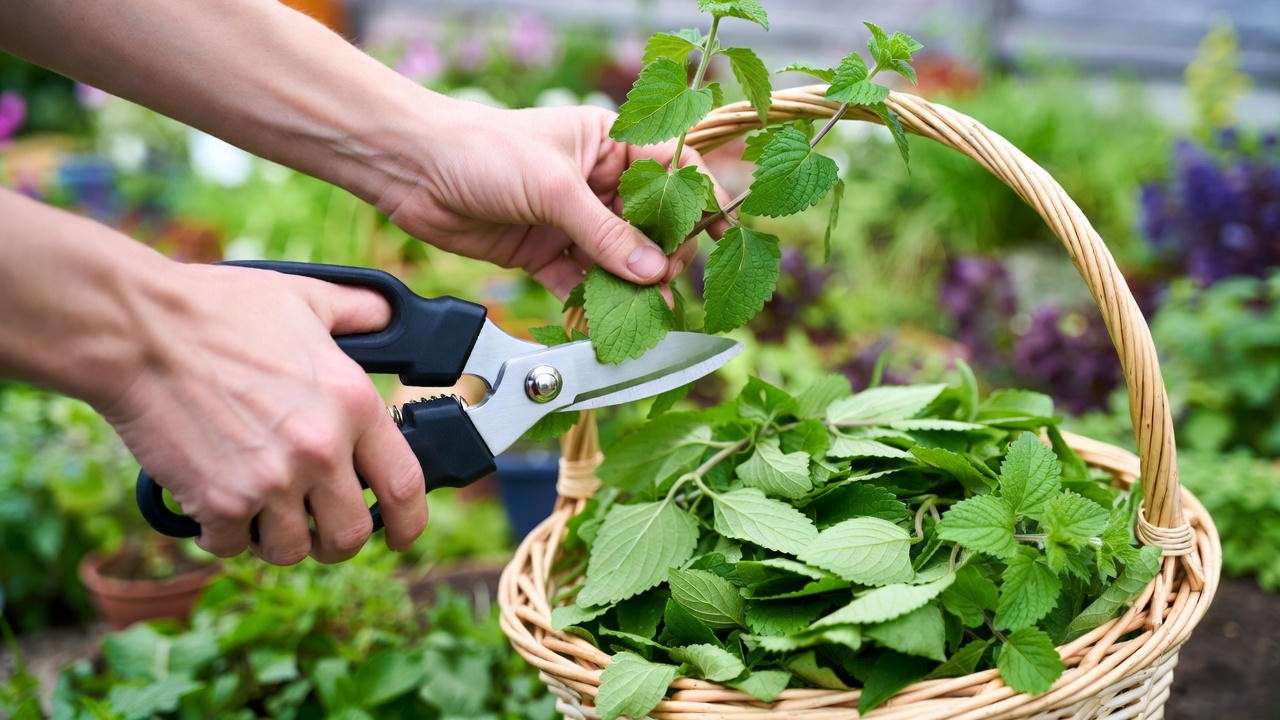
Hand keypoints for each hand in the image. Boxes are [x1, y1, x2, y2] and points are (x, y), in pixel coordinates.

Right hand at [100, 262, 426, 564]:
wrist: (139, 330)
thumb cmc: (219, 309)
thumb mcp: (305, 298)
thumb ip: (356, 313)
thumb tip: (386, 313)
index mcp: (354, 404)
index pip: (405, 486)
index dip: (408, 522)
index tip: (400, 535)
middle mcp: (322, 450)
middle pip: (349, 535)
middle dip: (335, 540)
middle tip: (316, 526)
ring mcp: (272, 480)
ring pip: (291, 550)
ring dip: (276, 538)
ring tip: (260, 509)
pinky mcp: (220, 501)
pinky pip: (232, 546)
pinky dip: (224, 534)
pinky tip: (215, 503)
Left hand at [377, 102, 730, 297]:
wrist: (412, 169)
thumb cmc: (482, 149)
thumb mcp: (554, 186)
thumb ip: (606, 233)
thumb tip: (655, 271)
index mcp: (609, 143)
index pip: (671, 169)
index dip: (694, 202)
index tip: (711, 236)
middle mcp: (596, 181)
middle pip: (649, 224)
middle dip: (662, 254)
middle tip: (665, 282)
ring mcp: (570, 219)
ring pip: (617, 259)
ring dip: (630, 286)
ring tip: (644, 312)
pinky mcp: (544, 252)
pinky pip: (580, 282)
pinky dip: (591, 302)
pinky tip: (604, 321)